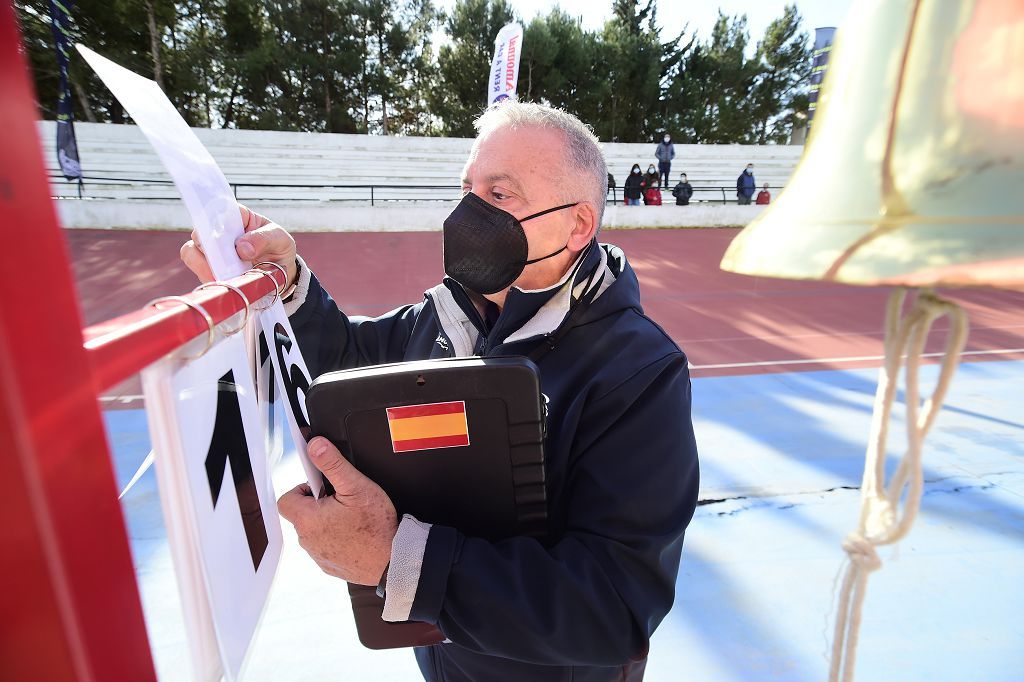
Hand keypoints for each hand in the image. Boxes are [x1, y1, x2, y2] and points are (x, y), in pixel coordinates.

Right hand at [180, 204, 297, 285]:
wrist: (280, 277)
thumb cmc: (279, 251)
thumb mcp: (281, 241)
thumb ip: (264, 239)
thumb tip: (241, 248)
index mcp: (239, 217)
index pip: (220, 209)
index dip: (215, 219)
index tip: (221, 235)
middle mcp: (220, 231)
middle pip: (200, 230)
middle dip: (208, 245)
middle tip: (223, 259)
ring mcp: (212, 250)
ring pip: (192, 251)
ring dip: (205, 264)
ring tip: (222, 275)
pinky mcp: (208, 269)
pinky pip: (198, 270)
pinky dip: (207, 277)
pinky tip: (223, 282)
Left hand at [277, 437, 398, 584]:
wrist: (393, 560)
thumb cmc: (376, 526)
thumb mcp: (356, 486)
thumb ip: (332, 463)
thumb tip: (315, 446)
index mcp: (308, 519)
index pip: (286, 499)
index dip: (302, 489)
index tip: (323, 488)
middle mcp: (307, 540)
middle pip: (301, 514)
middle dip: (318, 504)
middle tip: (343, 502)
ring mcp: (317, 556)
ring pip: (313, 531)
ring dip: (326, 522)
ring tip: (352, 519)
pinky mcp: (329, 566)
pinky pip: (325, 548)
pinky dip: (335, 539)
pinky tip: (356, 535)